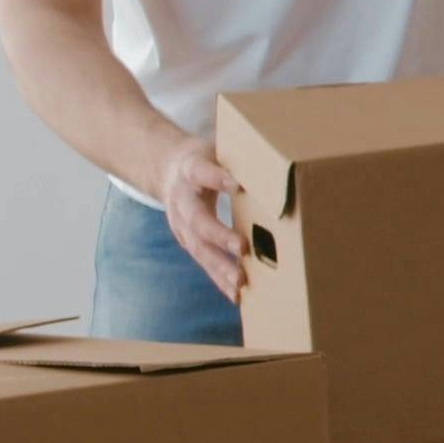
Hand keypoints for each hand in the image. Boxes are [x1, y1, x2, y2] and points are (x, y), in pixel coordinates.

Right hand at [153, 137, 246, 300]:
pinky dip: (219, 279)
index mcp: (191, 168)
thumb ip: (239, 158)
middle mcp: (181, 198)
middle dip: (219, 235)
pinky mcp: (186, 240)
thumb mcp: (217, 147)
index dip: (218, 178)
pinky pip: (203, 261)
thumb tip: (276, 159)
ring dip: (220, 266)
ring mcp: (180, 222)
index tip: (238, 185)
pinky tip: (237, 294)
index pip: (202, 172)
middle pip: (197, 219)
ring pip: (198, 247)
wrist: (167, 168)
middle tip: (242, 248)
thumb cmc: (206, 157)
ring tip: (241, 283)